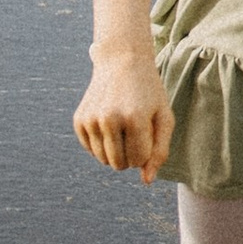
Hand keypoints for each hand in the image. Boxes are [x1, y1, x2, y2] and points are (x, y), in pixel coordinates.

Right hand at [76, 40, 172, 180]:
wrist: (122, 62)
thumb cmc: (149, 94)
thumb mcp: (164, 118)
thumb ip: (160, 152)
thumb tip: (146, 181)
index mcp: (134, 118)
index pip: (139, 160)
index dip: (146, 151)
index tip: (147, 132)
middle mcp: (109, 119)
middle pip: (119, 164)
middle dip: (130, 155)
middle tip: (135, 132)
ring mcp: (91, 119)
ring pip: (104, 160)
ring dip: (116, 151)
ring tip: (123, 127)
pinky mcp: (79, 120)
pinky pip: (91, 150)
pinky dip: (101, 144)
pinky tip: (109, 124)